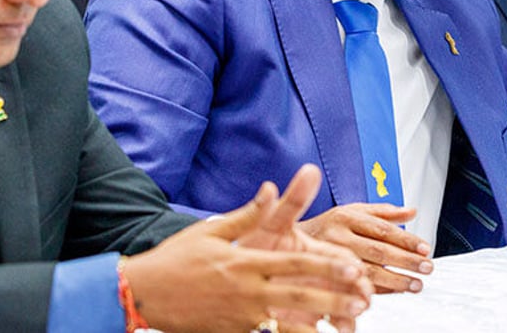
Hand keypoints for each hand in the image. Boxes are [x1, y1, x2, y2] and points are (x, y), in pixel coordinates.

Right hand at [123, 171, 371, 332]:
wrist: (142, 294)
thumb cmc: (177, 258)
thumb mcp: (211, 230)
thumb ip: (247, 213)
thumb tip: (272, 187)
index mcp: (245, 262)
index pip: (293, 265)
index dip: (325, 267)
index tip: (353, 267)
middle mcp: (247, 291)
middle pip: (297, 296)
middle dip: (333, 299)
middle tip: (363, 301)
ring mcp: (240, 316)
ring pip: (287, 321)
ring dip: (318, 322)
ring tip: (346, 324)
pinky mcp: (232, 332)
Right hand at [301, 203, 433, 293]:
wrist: (281, 242)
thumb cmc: (325, 227)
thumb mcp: (350, 211)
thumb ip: (382, 212)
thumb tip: (412, 211)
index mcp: (346, 216)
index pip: (382, 229)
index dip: (406, 239)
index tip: (425, 248)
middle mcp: (337, 236)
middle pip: (377, 250)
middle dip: (405, 261)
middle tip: (426, 268)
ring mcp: (328, 258)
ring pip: (366, 272)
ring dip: (394, 281)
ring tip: (414, 285)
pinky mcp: (322, 276)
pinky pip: (353, 286)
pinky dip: (375, 291)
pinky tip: (393, 292)